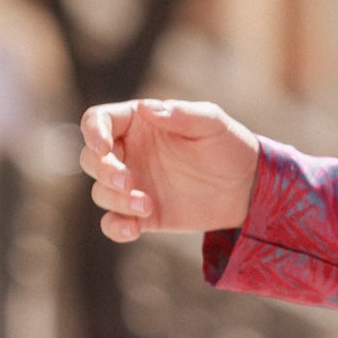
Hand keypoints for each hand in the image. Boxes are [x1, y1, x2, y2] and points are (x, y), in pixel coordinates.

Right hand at [79, 99, 260, 243]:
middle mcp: (129, 152)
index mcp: (138, 123)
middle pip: (90, 159)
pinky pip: (113, 223)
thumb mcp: (211, 123)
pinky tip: (133, 229)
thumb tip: (146, 108)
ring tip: (146, 205)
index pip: (98, 121)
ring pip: (101, 192)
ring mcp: (133, 184)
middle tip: (127, 179)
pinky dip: (115, 228)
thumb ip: (181, 113)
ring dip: (115, 199)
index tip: (104, 146)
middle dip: (102, 170)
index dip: (93, 132)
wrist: (247, 186)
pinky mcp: (142, 214)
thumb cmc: (228, 145)